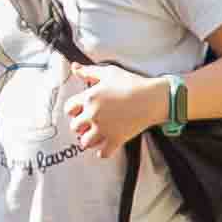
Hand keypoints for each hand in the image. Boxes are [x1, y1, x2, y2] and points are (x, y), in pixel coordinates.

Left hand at [60, 64, 177, 155]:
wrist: (153, 98)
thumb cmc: (132, 83)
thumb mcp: (108, 72)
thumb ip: (88, 71)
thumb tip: (74, 68)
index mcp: (90, 98)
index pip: (68, 108)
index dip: (73, 109)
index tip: (79, 110)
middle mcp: (94, 115)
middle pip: (74, 127)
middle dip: (80, 125)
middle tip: (88, 123)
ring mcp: (104, 129)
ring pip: (85, 142)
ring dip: (88, 139)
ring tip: (95, 134)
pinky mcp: (116, 139)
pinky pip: (103, 153)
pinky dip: (102, 151)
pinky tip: (105, 145)